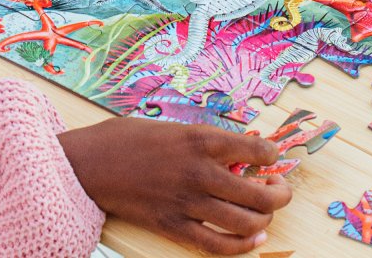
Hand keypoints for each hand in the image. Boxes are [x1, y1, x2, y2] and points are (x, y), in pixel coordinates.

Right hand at [58, 117, 291, 254]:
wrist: (91, 163)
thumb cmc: (127, 138)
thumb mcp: (171, 127)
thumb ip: (203, 141)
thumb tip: (235, 154)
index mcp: (199, 139)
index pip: (255, 148)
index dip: (272, 154)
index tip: (273, 156)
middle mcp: (199, 171)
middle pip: (258, 193)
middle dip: (279, 193)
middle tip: (279, 189)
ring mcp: (187, 202)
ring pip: (245, 222)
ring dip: (264, 219)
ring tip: (266, 212)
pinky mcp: (173, 226)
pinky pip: (218, 245)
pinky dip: (242, 246)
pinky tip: (253, 240)